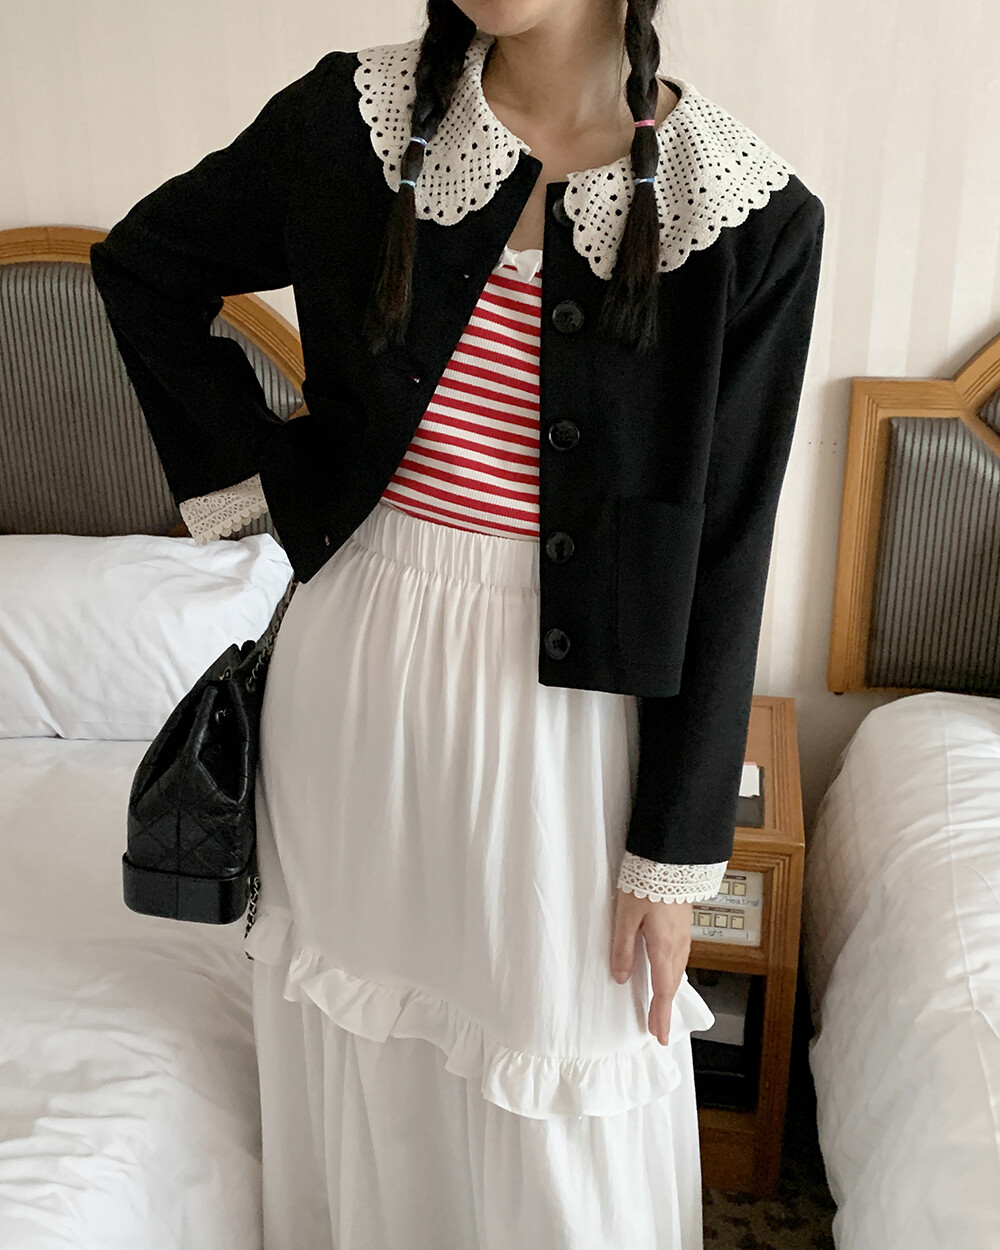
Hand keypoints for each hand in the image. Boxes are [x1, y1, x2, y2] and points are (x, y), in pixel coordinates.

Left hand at [610, 888, 692, 1044]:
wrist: (670, 859)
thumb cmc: (646, 884)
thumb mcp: (626, 917)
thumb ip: (622, 948)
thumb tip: (621, 978)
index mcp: (664, 948)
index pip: (662, 991)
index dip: (660, 1016)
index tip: (659, 1036)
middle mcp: (678, 946)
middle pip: (671, 986)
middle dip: (665, 1010)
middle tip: (659, 1030)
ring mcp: (683, 936)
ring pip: (677, 973)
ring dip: (669, 993)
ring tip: (661, 1008)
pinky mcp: (682, 927)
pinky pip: (679, 959)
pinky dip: (672, 975)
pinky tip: (666, 974)